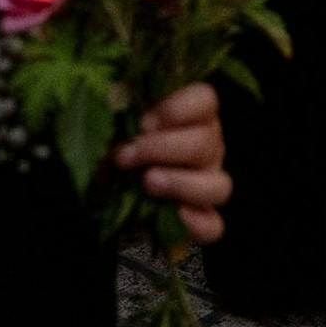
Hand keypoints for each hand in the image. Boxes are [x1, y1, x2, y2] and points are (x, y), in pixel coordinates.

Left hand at [114, 82, 231, 244]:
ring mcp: (208, 186)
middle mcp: (207, 149)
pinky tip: (172, 215)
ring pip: (219, 185)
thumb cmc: (115, 157)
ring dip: (181, 183)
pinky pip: (213, 227)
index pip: (206, 99)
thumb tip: (117, 104)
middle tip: (127, 156)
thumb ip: (120, 117)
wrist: (106, 207)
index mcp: (191, 118)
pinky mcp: (202, 222)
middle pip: (206, 142)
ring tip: (148, 183)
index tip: (144, 123)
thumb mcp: (113, 132)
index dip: (178, 108)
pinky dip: (195, 223)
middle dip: (162, 148)